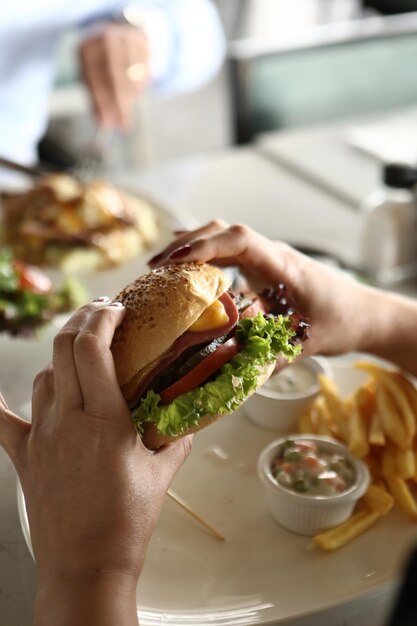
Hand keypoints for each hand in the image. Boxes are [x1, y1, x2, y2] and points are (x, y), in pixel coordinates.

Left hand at [0, 299, 190, 624]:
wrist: (87, 565)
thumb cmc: (128, 520)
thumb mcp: (163, 470)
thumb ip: (177, 434)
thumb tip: (190, 412)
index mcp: (105, 420)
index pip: (92, 348)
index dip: (102, 318)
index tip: (117, 308)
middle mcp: (68, 420)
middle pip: (63, 349)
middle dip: (82, 321)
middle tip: (101, 314)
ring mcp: (42, 437)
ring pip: (44, 377)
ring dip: (62, 358)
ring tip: (82, 357)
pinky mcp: (25, 456)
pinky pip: (3, 421)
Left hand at [79, 23, 149, 128]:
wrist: (120, 33)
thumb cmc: (104, 64)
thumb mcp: (94, 79)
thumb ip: (97, 101)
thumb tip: (104, 124)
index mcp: (86, 49)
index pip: (93, 80)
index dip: (100, 104)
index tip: (107, 124)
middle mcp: (104, 40)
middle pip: (113, 75)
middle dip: (119, 103)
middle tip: (123, 124)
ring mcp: (124, 38)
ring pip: (131, 73)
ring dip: (130, 96)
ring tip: (127, 106)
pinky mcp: (140, 41)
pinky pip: (143, 69)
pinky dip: (140, 84)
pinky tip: (135, 89)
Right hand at [148, 221, 416, 370]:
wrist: (365, 312)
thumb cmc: (343, 321)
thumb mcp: (308, 342)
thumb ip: (271, 356)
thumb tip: (230, 374)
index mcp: (284, 265)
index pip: (241, 240)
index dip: (206, 245)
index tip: (176, 260)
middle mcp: (272, 255)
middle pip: (225, 230)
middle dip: (189, 243)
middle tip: (156, 267)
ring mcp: (268, 259)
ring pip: (225, 237)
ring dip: (193, 246)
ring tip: (160, 267)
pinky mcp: (265, 269)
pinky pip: (230, 252)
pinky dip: (205, 253)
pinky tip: (182, 261)